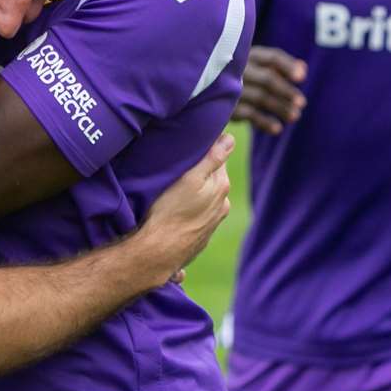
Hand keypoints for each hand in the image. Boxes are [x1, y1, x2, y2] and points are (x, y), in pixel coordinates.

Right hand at [142, 133, 234, 270]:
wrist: (159, 252)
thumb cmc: (170, 211)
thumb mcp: (189, 179)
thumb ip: (213, 159)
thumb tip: (231, 139)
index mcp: (221, 187)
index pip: (219, 159)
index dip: (205, 151)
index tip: (190, 148)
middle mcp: (222, 205)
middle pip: (213, 180)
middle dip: (201, 173)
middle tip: (180, 168)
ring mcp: (212, 223)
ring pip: (205, 199)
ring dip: (195, 193)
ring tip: (176, 191)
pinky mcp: (201, 237)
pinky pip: (197, 217)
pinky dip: (190, 212)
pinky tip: (176, 212)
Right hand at [232, 47, 305, 133]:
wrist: (202, 89)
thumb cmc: (238, 75)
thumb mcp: (255, 66)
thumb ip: (278, 66)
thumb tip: (303, 68)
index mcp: (248, 55)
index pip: (272, 58)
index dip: (288, 66)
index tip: (302, 77)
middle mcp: (238, 69)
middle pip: (268, 78)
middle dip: (286, 91)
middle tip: (302, 103)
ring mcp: (230, 88)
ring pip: (261, 97)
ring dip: (280, 107)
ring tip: (295, 116)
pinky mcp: (224, 106)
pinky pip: (249, 114)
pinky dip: (264, 122)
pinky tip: (277, 129)